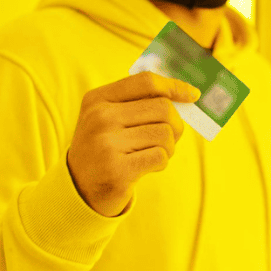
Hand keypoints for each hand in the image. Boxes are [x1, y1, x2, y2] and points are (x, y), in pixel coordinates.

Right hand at [66, 71, 200, 216]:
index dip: (174, 86)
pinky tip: (146, 166)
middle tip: (169, 137)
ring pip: (165, 134)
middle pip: (163, 108)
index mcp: (97, 99)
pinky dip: (161, 162)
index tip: (192, 94)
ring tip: (153, 153)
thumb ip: (140, 103)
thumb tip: (187, 94)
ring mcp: (107, 144)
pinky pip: (160, 157)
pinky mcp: (117, 171)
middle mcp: (100, 118)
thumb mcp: (109, 118)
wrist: (78, 188)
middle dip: (175, 124)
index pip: (146, 82)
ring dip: (168, 147)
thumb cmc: (105, 147)